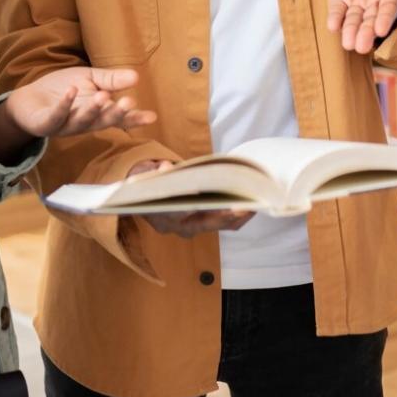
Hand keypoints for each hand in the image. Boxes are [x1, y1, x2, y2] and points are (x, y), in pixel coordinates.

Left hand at [2, 66, 156, 138]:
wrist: (28, 99)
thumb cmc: (62, 89)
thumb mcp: (89, 79)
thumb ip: (111, 80)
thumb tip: (136, 76)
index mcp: (98, 113)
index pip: (119, 118)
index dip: (134, 118)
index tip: (151, 116)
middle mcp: (84, 123)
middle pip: (102, 121)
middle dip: (115, 114)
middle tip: (128, 103)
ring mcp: (65, 125)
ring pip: (81, 121)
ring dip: (92, 110)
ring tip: (102, 96)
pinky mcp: (45, 124)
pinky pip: (55, 117)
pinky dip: (64, 105)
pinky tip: (71, 92)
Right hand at [122, 160, 253, 237]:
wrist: (142, 199)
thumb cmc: (146, 184)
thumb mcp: (144, 175)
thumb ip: (153, 172)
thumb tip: (165, 168)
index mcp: (162, 216)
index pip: (178, 214)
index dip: (192, 209)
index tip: (205, 203)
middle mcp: (178, 227)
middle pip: (206, 224)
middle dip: (227, 215)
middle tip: (244, 205)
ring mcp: (192, 228)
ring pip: (219, 226)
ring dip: (238, 216)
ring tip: (255, 201)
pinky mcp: (202, 224)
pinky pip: (224, 223)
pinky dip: (237, 215)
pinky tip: (250, 203)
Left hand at [327, 0, 396, 52]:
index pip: (388, 8)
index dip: (385, 18)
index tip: (381, 30)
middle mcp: (374, 1)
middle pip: (370, 20)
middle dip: (366, 33)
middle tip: (361, 47)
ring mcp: (357, 1)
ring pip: (354, 19)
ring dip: (350, 31)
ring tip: (348, 43)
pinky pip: (337, 9)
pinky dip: (335, 18)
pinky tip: (332, 26)